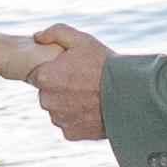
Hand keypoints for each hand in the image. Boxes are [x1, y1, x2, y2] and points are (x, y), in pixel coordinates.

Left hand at [31, 24, 108, 142]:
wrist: (129, 95)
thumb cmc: (105, 65)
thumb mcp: (82, 40)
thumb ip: (56, 32)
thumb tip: (37, 37)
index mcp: (44, 76)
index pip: (38, 75)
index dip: (54, 71)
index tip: (70, 71)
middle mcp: (46, 100)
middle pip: (47, 93)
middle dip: (60, 88)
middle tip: (82, 83)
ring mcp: (58, 119)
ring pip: (58, 110)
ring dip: (68, 105)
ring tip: (90, 97)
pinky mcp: (70, 133)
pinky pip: (69, 124)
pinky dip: (78, 119)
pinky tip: (92, 110)